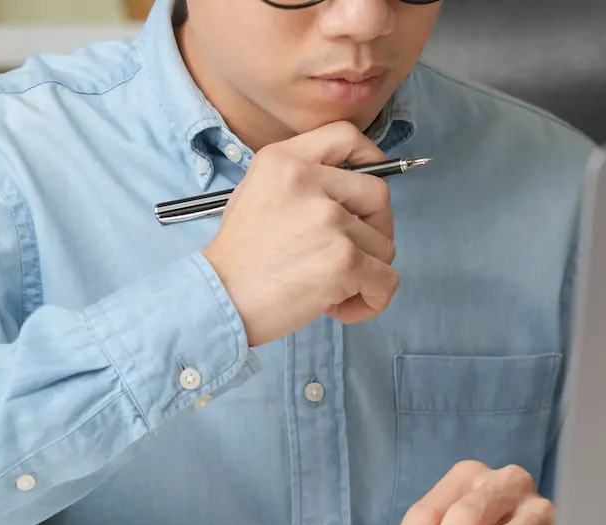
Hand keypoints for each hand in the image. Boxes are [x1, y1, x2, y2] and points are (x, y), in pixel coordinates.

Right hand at [201, 121, 397, 346]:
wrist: (219, 299)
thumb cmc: (238, 259)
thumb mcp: (257, 193)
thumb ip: (302, 182)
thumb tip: (351, 196)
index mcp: (285, 160)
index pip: (345, 136)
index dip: (371, 157)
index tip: (373, 182)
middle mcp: (308, 182)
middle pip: (378, 195)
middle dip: (376, 229)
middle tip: (354, 255)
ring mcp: (329, 220)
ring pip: (383, 245)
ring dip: (366, 273)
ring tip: (331, 290)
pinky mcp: (344, 260)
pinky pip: (386, 280)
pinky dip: (372, 300)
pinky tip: (341, 307)